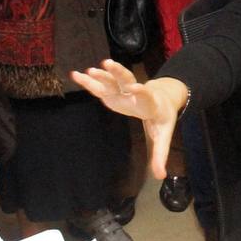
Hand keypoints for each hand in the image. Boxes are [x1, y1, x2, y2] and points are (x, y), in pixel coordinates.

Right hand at [70, 61, 187, 178]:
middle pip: (128, 80)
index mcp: (150, 104)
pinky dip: (91, 80)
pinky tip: (77, 75)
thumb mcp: (164, 135)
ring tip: (92, 69)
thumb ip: (161, 154)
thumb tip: (160, 176)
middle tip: (110, 64)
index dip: (141, 92)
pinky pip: (103, 84)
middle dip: (119, 73)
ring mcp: (125, 89)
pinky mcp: (116, 90)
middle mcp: (137, 93)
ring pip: (114, 79)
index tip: (136, 87)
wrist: (163, 97)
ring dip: (103, 74)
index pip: (146, 97)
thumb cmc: (162, 119)